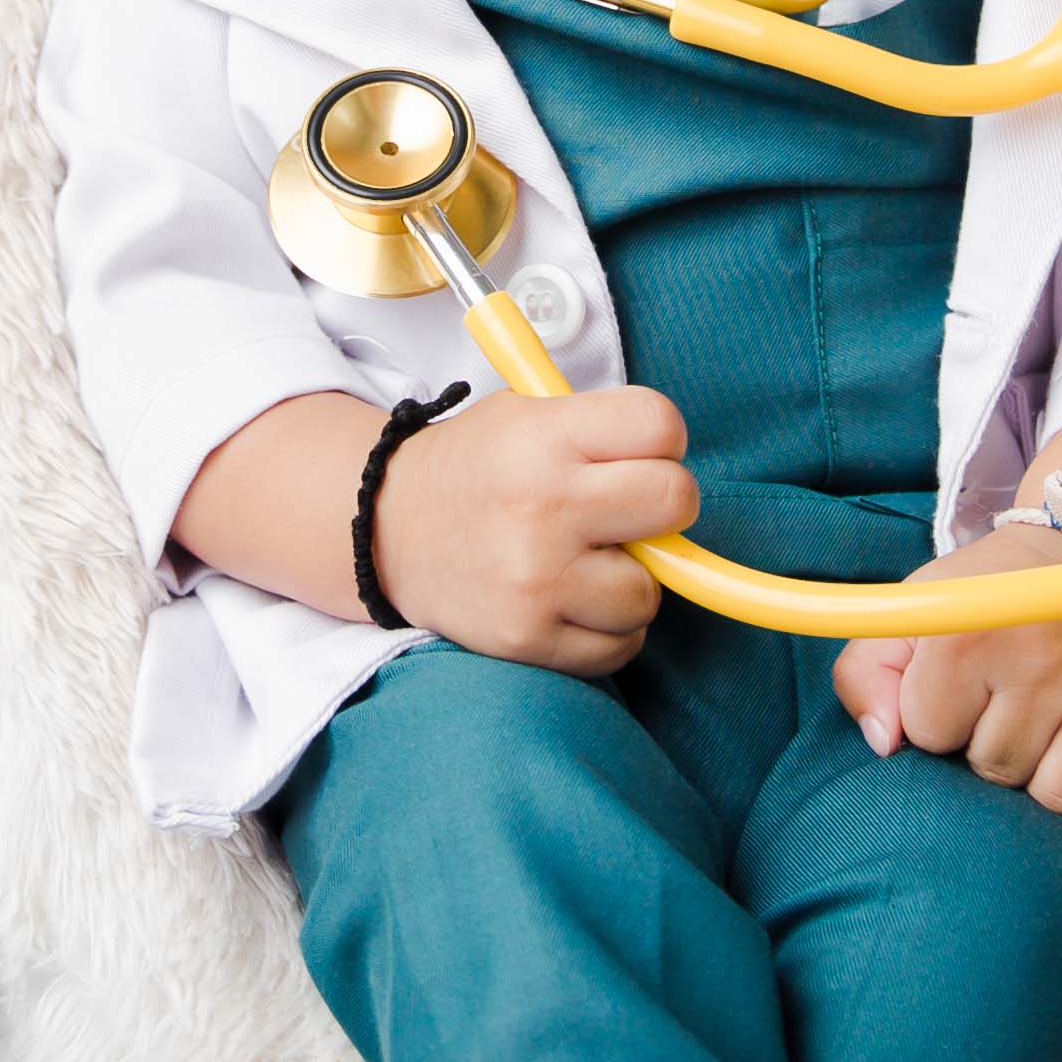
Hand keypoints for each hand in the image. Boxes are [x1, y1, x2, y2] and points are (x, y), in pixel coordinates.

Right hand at [371, 384, 697, 673]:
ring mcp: (536, 579)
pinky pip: (619, 647)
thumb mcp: (524, 415)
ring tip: (586, 563)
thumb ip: (601, 430)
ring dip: (630, 582)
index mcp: (546, 437)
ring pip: (649, 591)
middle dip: (662, 509)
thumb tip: (678, 472)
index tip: (640, 454)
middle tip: (629, 513)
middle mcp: (543, 505)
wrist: (383, 531)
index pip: (660, 426)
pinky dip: (607, 630)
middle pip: (674, 502)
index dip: (663, 441)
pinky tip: (572, 601)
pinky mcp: (526, 637)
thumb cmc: (476, 470)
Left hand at [833, 526, 1061, 816]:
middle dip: (991, 744)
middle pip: (994, 769)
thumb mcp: (914, 610)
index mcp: (968, 635)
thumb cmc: (987, 591)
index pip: (928, 734)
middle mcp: (1040, 661)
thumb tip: (884, 744)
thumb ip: (866, 672)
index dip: (936, 715)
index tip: (960, 682)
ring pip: (1058, 796)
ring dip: (1047, 771)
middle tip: (1009, 696)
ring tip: (1048, 721)